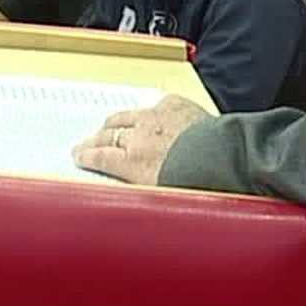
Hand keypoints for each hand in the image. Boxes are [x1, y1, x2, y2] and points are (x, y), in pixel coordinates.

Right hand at [72, 94, 213, 184]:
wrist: (227, 159)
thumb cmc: (199, 185)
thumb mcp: (162, 196)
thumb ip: (142, 190)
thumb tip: (134, 202)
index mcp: (133, 162)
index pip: (99, 157)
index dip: (86, 156)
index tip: (79, 156)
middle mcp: (139, 136)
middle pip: (107, 134)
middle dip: (94, 140)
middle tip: (87, 143)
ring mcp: (156, 118)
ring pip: (125, 115)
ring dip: (115, 122)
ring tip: (110, 126)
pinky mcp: (175, 105)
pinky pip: (155, 104)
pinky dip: (149, 110)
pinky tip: (150, 113)